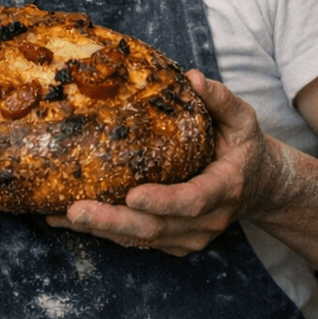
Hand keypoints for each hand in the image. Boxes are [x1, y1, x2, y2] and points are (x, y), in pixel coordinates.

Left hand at [48, 70, 270, 255]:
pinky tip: (66, 219)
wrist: (258, 187)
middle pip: (157, 227)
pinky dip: (103, 232)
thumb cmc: (242, 147)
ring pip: (142, 238)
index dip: (163, 200)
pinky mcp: (174, 241)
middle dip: (114, 221)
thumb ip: (220, 99)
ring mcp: (190, 235)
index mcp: (224, 187)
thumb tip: (192, 77)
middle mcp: (207, 219)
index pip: (193, 199)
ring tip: (59, 216)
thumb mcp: (242, 119)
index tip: (132, 195)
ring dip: (100, 229)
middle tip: (75, 211)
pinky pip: (136, 240)